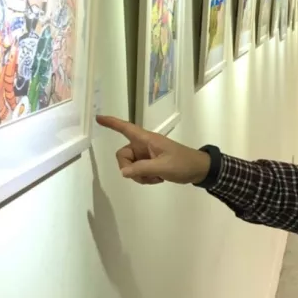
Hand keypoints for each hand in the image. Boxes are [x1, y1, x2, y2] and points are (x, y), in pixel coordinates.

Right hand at [95, 115, 211, 184]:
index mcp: (147, 139)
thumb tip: (123, 172)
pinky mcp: (150, 163)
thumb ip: (142, 169)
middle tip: (145, 176)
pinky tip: (158, 179)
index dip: (112, 123)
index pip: (126, 128)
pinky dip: (145, 177)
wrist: (199, 170)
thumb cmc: (182, 163)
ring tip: (156, 177)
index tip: (98, 118)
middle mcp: (143, 145)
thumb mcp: (162, 167)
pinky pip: (138, 171)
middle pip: (123, 155)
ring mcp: (146, 155)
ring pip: (130, 166)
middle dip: (130, 169)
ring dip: (140, 176)